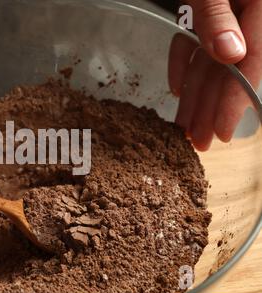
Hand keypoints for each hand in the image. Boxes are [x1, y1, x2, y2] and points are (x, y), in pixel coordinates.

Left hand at [169, 0, 261, 150]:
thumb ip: (218, 17)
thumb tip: (230, 53)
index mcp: (259, 7)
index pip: (251, 62)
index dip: (236, 101)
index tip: (221, 132)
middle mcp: (246, 17)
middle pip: (229, 71)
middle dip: (210, 108)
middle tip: (198, 141)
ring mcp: (225, 18)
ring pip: (210, 63)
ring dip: (195, 94)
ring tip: (183, 125)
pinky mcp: (206, 16)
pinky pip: (197, 45)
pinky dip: (185, 64)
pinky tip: (177, 87)